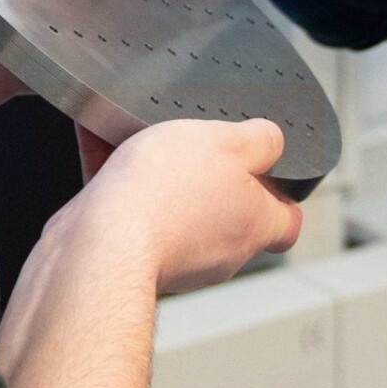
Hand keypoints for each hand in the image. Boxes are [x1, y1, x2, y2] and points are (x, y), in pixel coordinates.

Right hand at [65, 116, 301, 294]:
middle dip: (210, 173)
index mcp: (253, 224)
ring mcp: (174, 255)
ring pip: (173, 205)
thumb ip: (261, 140)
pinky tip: (101, 132)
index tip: (267, 170)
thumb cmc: (167, 196)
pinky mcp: (129, 251)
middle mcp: (219, 247)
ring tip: (140, 133)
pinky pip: (125, 205)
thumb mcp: (229, 142)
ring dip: (159, 172)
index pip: (285, 221)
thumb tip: (271, 141)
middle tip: (195, 142)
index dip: (281, 194)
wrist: (102, 243)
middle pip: (227, 208)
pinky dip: (114, 172)